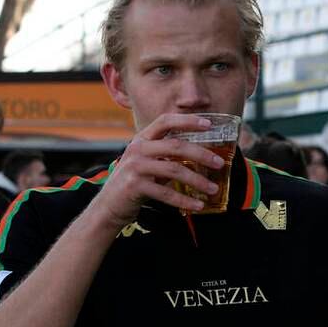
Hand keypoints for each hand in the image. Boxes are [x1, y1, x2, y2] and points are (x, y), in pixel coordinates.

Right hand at [91, 114, 224, 230]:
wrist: (109, 206)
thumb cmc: (134, 183)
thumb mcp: (148, 163)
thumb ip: (167, 156)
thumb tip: (200, 155)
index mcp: (142, 139)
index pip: (165, 120)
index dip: (187, 120)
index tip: (209, 124)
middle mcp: (137, 148)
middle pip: (176, 145)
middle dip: (201, 154)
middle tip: (219, 163)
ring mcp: (135, 166)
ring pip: (175, 169)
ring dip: (197, 180)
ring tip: (213, 189)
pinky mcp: (134, 186)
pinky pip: (166, 193)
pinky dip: (184, 200)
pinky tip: (197, 206)